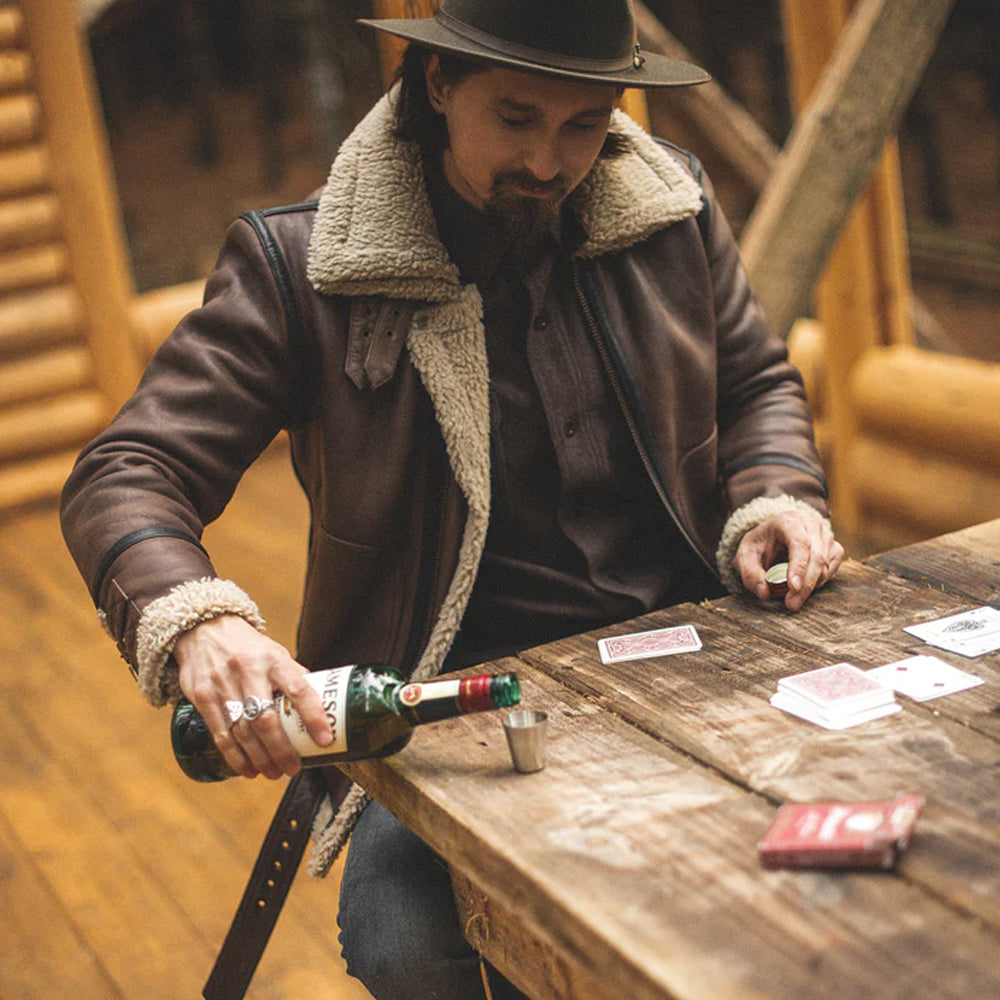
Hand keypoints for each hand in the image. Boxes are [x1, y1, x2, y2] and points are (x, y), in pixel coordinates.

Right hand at [173, 615, 332, 778]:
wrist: (204, 630)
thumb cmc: (249, 647)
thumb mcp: (275, 653)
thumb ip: (294, 678)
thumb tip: (321, 708)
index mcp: (274, 659)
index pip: (299, 690)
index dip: (314, 717)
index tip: (325, 739)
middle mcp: (248, 671)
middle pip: (266, 719)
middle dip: (281, 750)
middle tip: (293, 768)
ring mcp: (223, 684)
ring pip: (242, 731)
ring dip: (259, 758)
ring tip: (273, 772)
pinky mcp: (202, 696)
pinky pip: (221, 734)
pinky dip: (235, 756)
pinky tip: (246, 769)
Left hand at [733, 509, 844, 610]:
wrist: (772, 536)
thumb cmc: (759, 545)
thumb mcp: (745, 556)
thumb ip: (750, 574)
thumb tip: (764, 593)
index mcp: (787, 521)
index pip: (799, 543)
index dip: (798, 566)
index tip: (793, 588)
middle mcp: (810, 525)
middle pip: (816, 556)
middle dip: (805, 584)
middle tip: (791, 604)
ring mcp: (825, 535)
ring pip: (826, 564)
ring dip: (811, 585)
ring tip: (793, 597)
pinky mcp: (834, 547)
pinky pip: (832, 568)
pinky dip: (820, 581)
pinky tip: (804, 585)